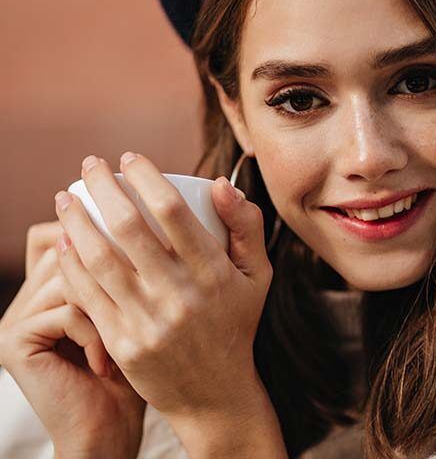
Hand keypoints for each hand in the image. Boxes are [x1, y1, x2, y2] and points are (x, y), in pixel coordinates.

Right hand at [0, 221, 146, 458]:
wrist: (112, 428)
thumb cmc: (138, 364)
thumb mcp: (136, 305)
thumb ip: (128, 265)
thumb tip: (145, 216)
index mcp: (55, 284)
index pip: (69, 234)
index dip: (101, 241)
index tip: (137, 267)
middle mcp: (31, 295)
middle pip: (72, 250)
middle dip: (111, 278)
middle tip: (135, 309)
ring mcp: (18, 317)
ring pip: (71, 277)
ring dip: (107, 309)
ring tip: (120, 344)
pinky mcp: (14, 343)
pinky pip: (65, 311)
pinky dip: (94, 336)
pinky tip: (104, 365)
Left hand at [52, 152, 273, 431]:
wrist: (214, 393)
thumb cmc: (235, 323)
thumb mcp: (258, 275)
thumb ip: (246, 226)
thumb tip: (221, 184)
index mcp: (214, 273)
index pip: (174, 211)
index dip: (146, 177)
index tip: (130, 158)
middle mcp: (179, 295)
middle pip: (130, 227)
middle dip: (103, 186)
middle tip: (91, 164)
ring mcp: (147, 321)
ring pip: (100, 259)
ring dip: (76, 220)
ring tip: (64, 197)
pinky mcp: (122, 343)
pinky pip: (88, 295)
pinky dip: (71, 263)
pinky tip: (63, 240)